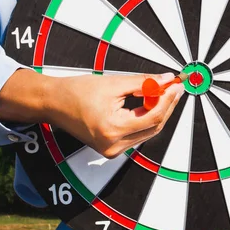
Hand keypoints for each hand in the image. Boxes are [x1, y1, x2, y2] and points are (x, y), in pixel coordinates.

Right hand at [0, 69, 184, 157]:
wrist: (53, 103)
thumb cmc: (75, 92)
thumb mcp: (113, 83)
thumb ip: (143, 82)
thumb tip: (166, 80)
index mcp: (112, 129)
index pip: (153, 116)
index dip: (168, 100)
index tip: (176, 85)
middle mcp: (113, 145)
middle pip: (153, 127)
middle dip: (166, 106)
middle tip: (174, 87)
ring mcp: (112, 150)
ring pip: (147, 132)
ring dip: (157, 112)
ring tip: (163, 92)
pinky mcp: (111, 149)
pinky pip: (136, 134)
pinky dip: (145, 119)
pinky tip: (148, 103)